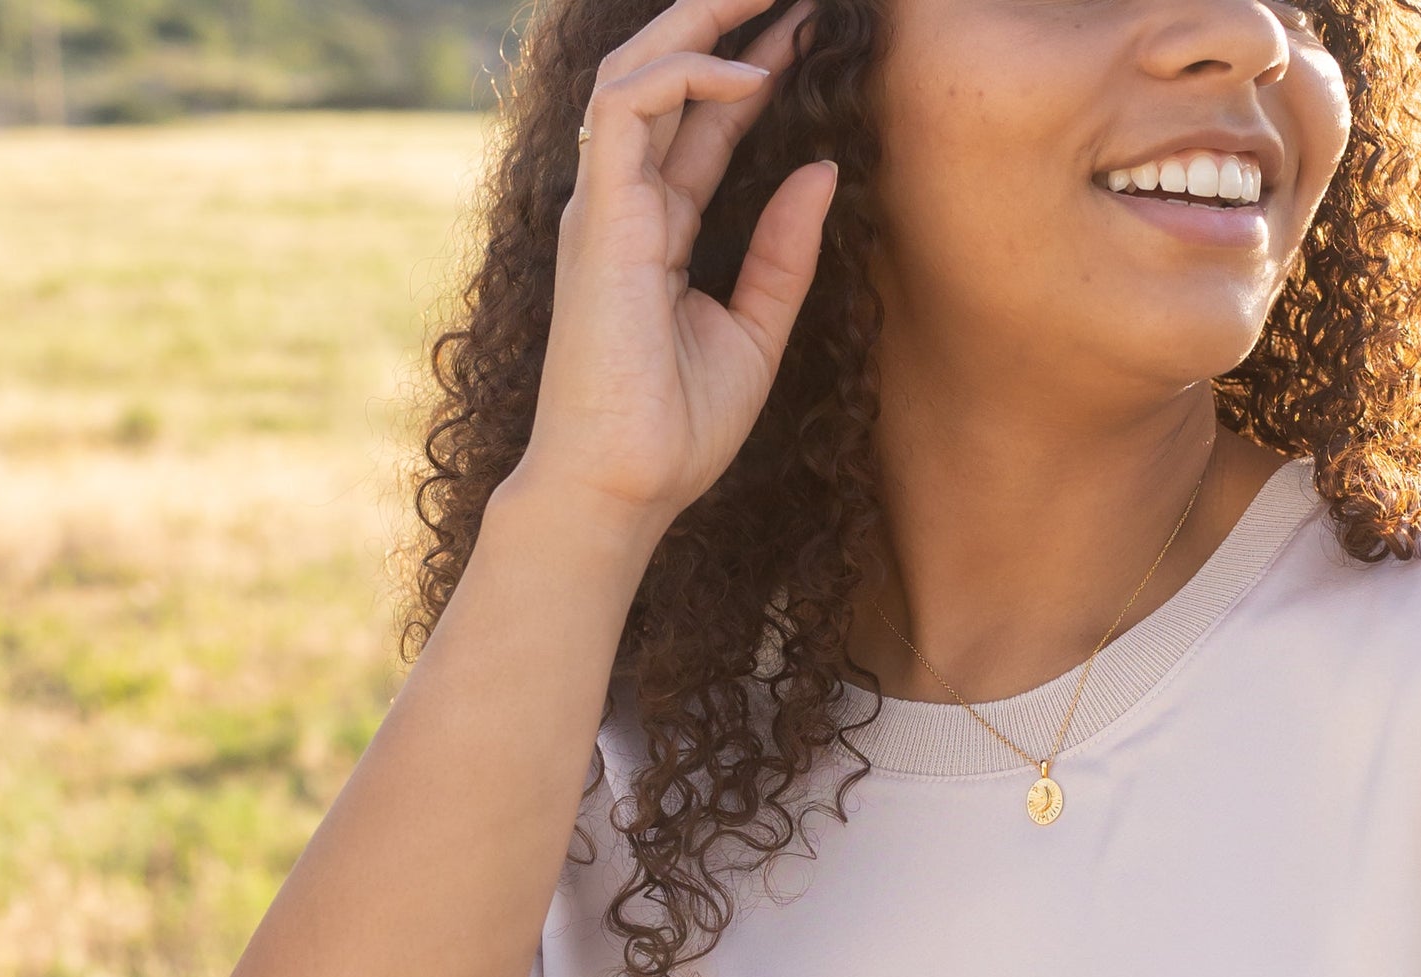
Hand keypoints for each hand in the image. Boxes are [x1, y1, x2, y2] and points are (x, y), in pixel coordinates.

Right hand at [512, 0, 835, 542]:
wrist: (624, 486)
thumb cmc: (676, 432)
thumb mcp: (754, 333)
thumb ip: (783, 253)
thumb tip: (822, 170)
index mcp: (655, 231)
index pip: (701, 124)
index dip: (752, 70)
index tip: (809, 33)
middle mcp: (622, 204)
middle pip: (665, 78)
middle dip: (723, 19)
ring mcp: (604, 205)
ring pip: (636, 70)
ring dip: (702, 21)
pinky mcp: (598, 216)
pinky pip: (631, 107)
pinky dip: (691, 77)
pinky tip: (756, 79)